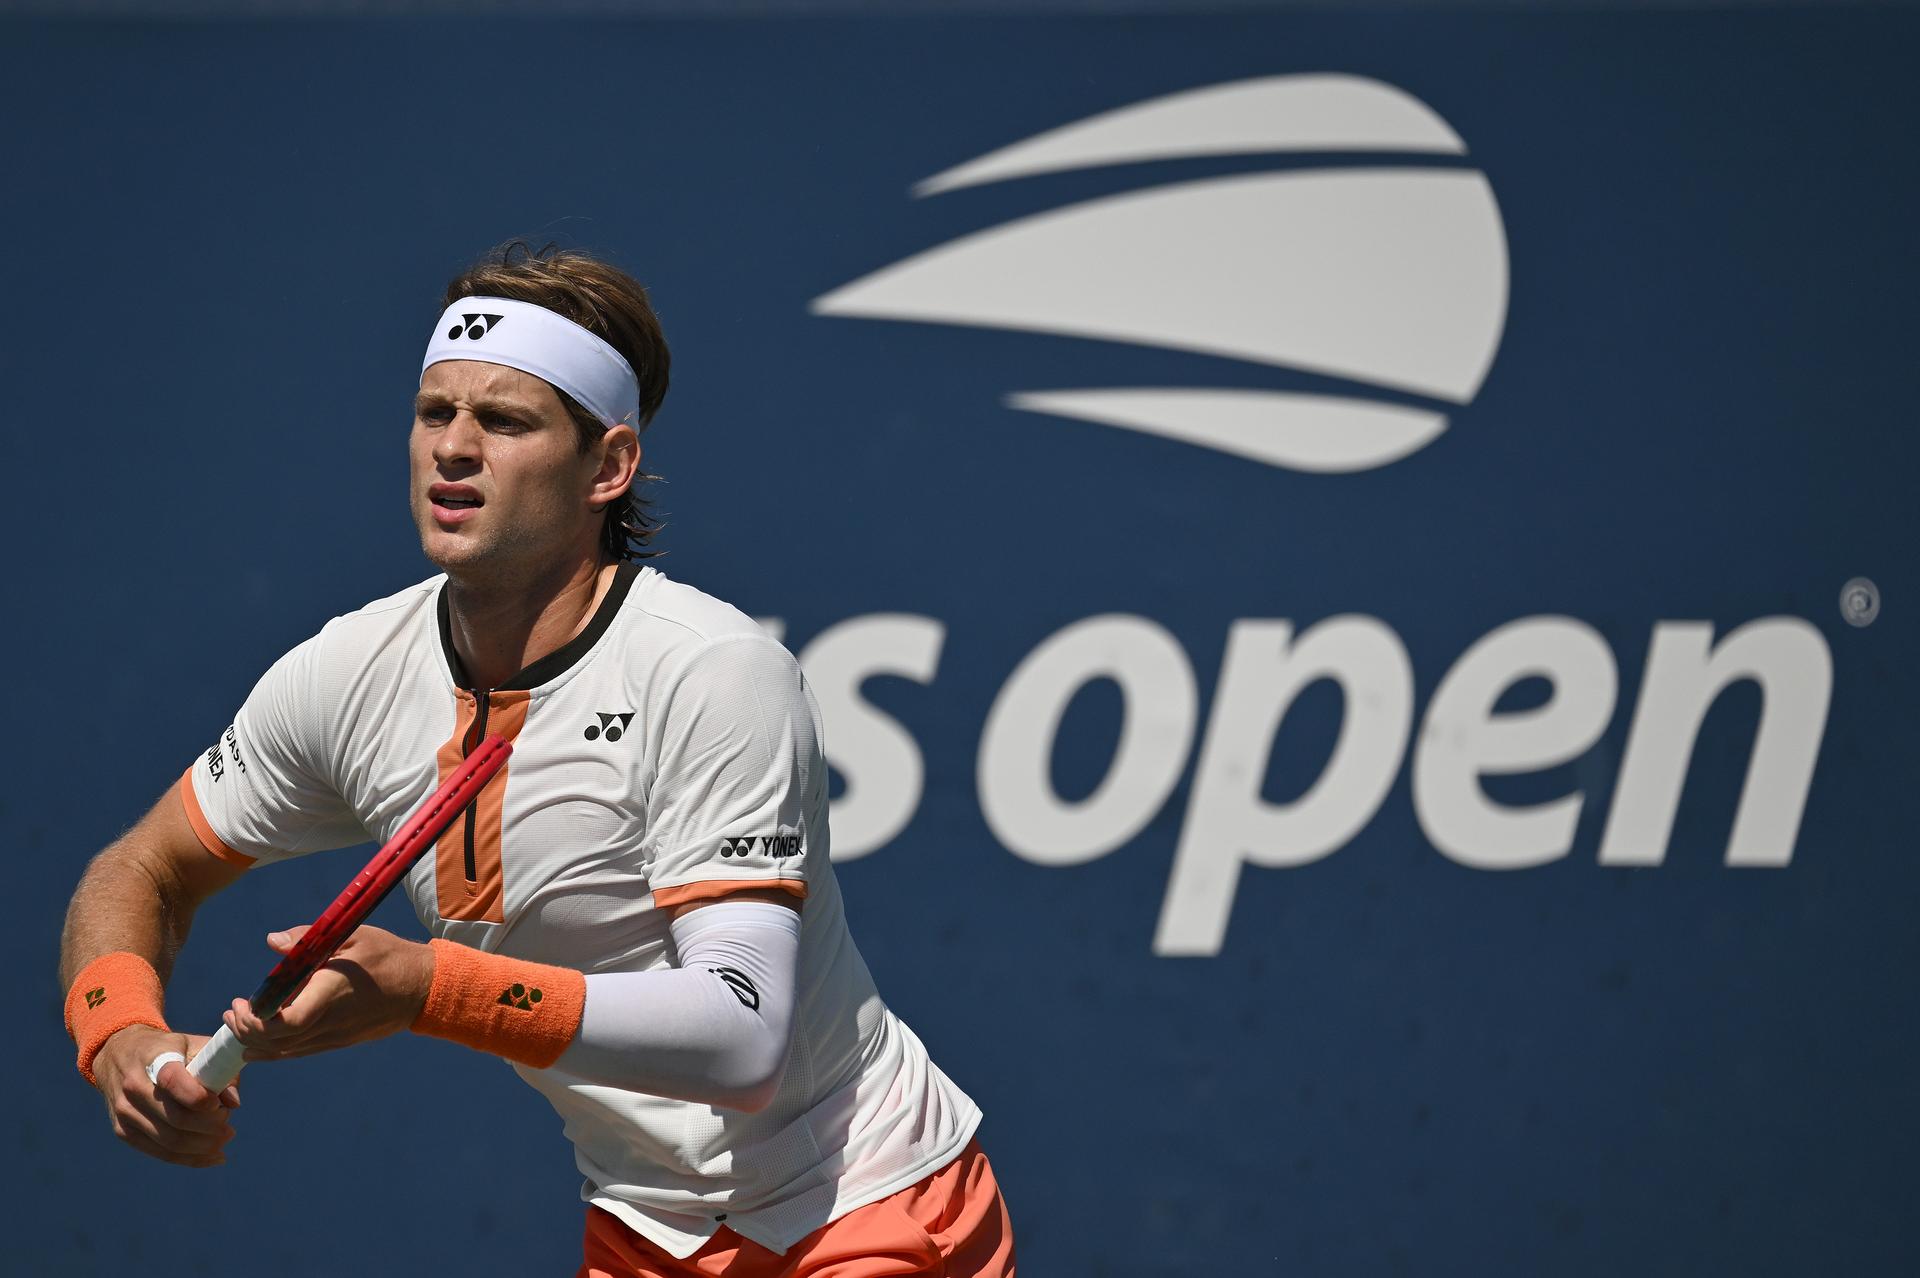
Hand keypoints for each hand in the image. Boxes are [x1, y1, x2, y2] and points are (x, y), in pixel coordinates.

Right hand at [92, 1025, 239, 1167]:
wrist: (119, 1054)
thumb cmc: (168, 1049)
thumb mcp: (195, 1045)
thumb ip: (218, 1068)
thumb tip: (233, 1103)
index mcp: (154, 1058)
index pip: (174, 1081)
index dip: (199, 1098)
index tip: (218, 1104)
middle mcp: (134, 1086)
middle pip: (176, 1119)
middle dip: (211, 1128)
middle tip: (229, 1126)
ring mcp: (125, 1112)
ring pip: (169, 1141)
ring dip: (204, 1146)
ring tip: (224, 1138)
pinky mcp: (123, 1131)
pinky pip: (160, 1153)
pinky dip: (191, 1158)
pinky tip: (213, 1156)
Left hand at [223, 924, 433, 1061]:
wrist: (422, 987)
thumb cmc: (388, 955)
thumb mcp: (352, 934)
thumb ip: (308, 938)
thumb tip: (272, 941)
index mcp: (331, 994)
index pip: (287, 1023)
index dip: (256, 1021)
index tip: (243, 1001)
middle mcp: (331, 1022)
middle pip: (276, 1042)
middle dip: (245, 1030)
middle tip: (232, 1010)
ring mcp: (335, 1037)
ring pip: (284, 1052)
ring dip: (255, 1041)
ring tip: (238, 1022)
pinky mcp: (338, 1042)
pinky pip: (298, 1052)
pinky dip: (272, 1050)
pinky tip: (257, 1044)